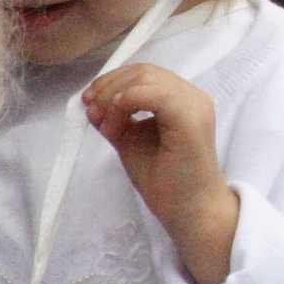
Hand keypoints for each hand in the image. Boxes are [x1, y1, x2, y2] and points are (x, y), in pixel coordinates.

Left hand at [82, 63, 240, 283]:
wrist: (191, 211)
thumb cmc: (166, 183)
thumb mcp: (132, 142)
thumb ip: (115, 119)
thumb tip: (90, 102)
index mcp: (182, 99)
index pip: (144, 73)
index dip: (111, 81)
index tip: (88, 103)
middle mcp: (193, 96)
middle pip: (144, 71)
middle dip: (109, 87)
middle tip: (91, 112)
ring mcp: (195, 106)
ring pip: (147, 78)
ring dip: (115, 97)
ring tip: (106, 127)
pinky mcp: (191, 120)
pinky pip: (155, 94)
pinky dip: (128, 101)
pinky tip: (115, 124)